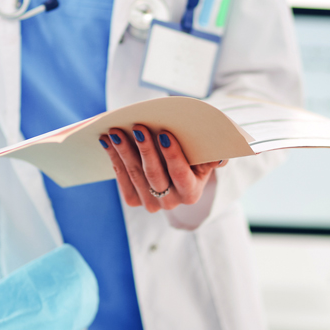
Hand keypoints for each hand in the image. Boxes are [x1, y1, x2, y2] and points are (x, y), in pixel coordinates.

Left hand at [100, 124, 226, 212]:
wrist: (177, 167)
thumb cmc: (194, 154)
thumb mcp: (207, 154)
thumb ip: (215, 155)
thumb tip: (221, 158)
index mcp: (192, 193)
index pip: (181, 174)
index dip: (172, 155)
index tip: (164, 133)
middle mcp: (172, 203)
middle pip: (155, 175)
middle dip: (145, 149)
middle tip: (137, 126)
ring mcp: (151, 203)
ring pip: (136, 175)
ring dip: (124, 151)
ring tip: (116, 131)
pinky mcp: (135, 199)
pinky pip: (122, 179)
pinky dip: (114, 158)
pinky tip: (107, 142)